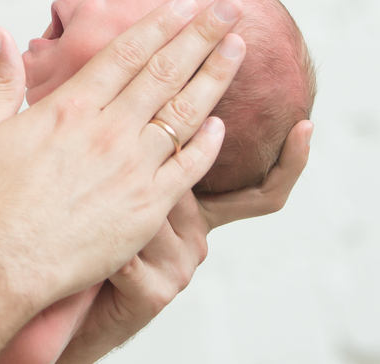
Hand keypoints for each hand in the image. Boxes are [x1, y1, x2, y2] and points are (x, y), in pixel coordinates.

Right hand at [0, 0, 242, 306]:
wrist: (1, 262)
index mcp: (71, 107)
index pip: (126, 52)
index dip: (159, 23)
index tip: (184, 3)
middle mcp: (108, 131)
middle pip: (165, 71)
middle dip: (201, 35)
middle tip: (229, 8)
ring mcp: (132, 169)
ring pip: (184, 113)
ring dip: (214, 77)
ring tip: (237, 49)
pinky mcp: (146, 209)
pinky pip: (187, 169)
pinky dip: (207, 144)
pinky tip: (222, 125)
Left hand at [58, 119, 313, 363]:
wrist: (73, 292)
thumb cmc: (97, 231)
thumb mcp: (135, 188)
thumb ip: (157, 151)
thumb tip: (161, 86)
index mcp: (205, 213)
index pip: (263, 192)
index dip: (291, 163)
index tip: (306, 125)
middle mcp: (201, 239)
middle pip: (192, 188)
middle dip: (159, 171)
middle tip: (132, 155)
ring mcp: (182, 266)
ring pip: (158, 211)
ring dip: (118, 202)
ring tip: (91, 202)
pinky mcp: (155, 290)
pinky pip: (133, 251)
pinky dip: (111, 242)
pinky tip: (100, 244)